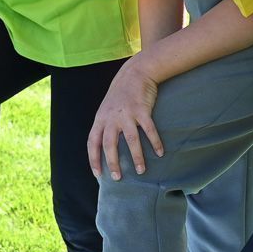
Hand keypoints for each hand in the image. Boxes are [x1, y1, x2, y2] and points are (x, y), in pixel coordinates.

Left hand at [88, 56, 163, 180]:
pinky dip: (155, 142)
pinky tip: (160, 153)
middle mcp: (111, 118)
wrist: (134, 74)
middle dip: (113, 163)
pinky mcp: (142, 110)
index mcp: (101, 119)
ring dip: (136, 157)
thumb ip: (105, 126)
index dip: (93, 159)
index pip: (92, 142)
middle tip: (117, 178)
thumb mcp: (106, 109)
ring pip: (130, 140)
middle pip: (109, 144)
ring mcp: (127, 114)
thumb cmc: (120, 95)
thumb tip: (105, 148)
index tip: (98, 174)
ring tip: (141, 171)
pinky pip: (149, 130)